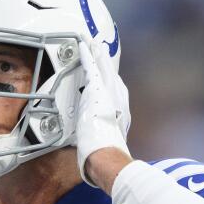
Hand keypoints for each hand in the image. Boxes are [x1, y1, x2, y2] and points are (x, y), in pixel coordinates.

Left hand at [74, 41, 130, 188]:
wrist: (106, 155)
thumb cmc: (105, 158)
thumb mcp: (105, 150)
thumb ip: (101, 148)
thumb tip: (94, 160)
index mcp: (120, 115)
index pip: (115, 94)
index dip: (111, 83)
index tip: (108, 76)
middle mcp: (119, 102)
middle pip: (112, 77)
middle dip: (107, 63)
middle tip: (103, 50)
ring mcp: (109, 94)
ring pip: (104, 68)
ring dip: (98, 55)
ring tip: (94, 43)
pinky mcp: (97, 90)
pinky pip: (91, 67)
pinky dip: (87, 55)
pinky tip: (83, 45)